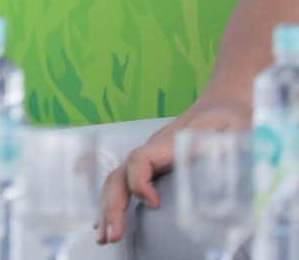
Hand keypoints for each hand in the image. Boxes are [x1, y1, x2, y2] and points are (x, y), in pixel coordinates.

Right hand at [95, 101, 251, 244]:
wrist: (223, 104)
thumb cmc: (229, 116)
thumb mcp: (235, 126)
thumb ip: (226, 143)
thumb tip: (214, 160)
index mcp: (170, 142)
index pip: (140, 159)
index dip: (139, 182)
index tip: (152, 203)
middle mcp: (154, 150)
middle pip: (121, 174)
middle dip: (112, 204)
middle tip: (112, 233)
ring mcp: (151, 157)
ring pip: (118, 180)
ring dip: (108, 206)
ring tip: (105, 235)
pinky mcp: (154, 165)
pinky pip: (126, 182)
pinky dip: (113, 202)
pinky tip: (108, 220)